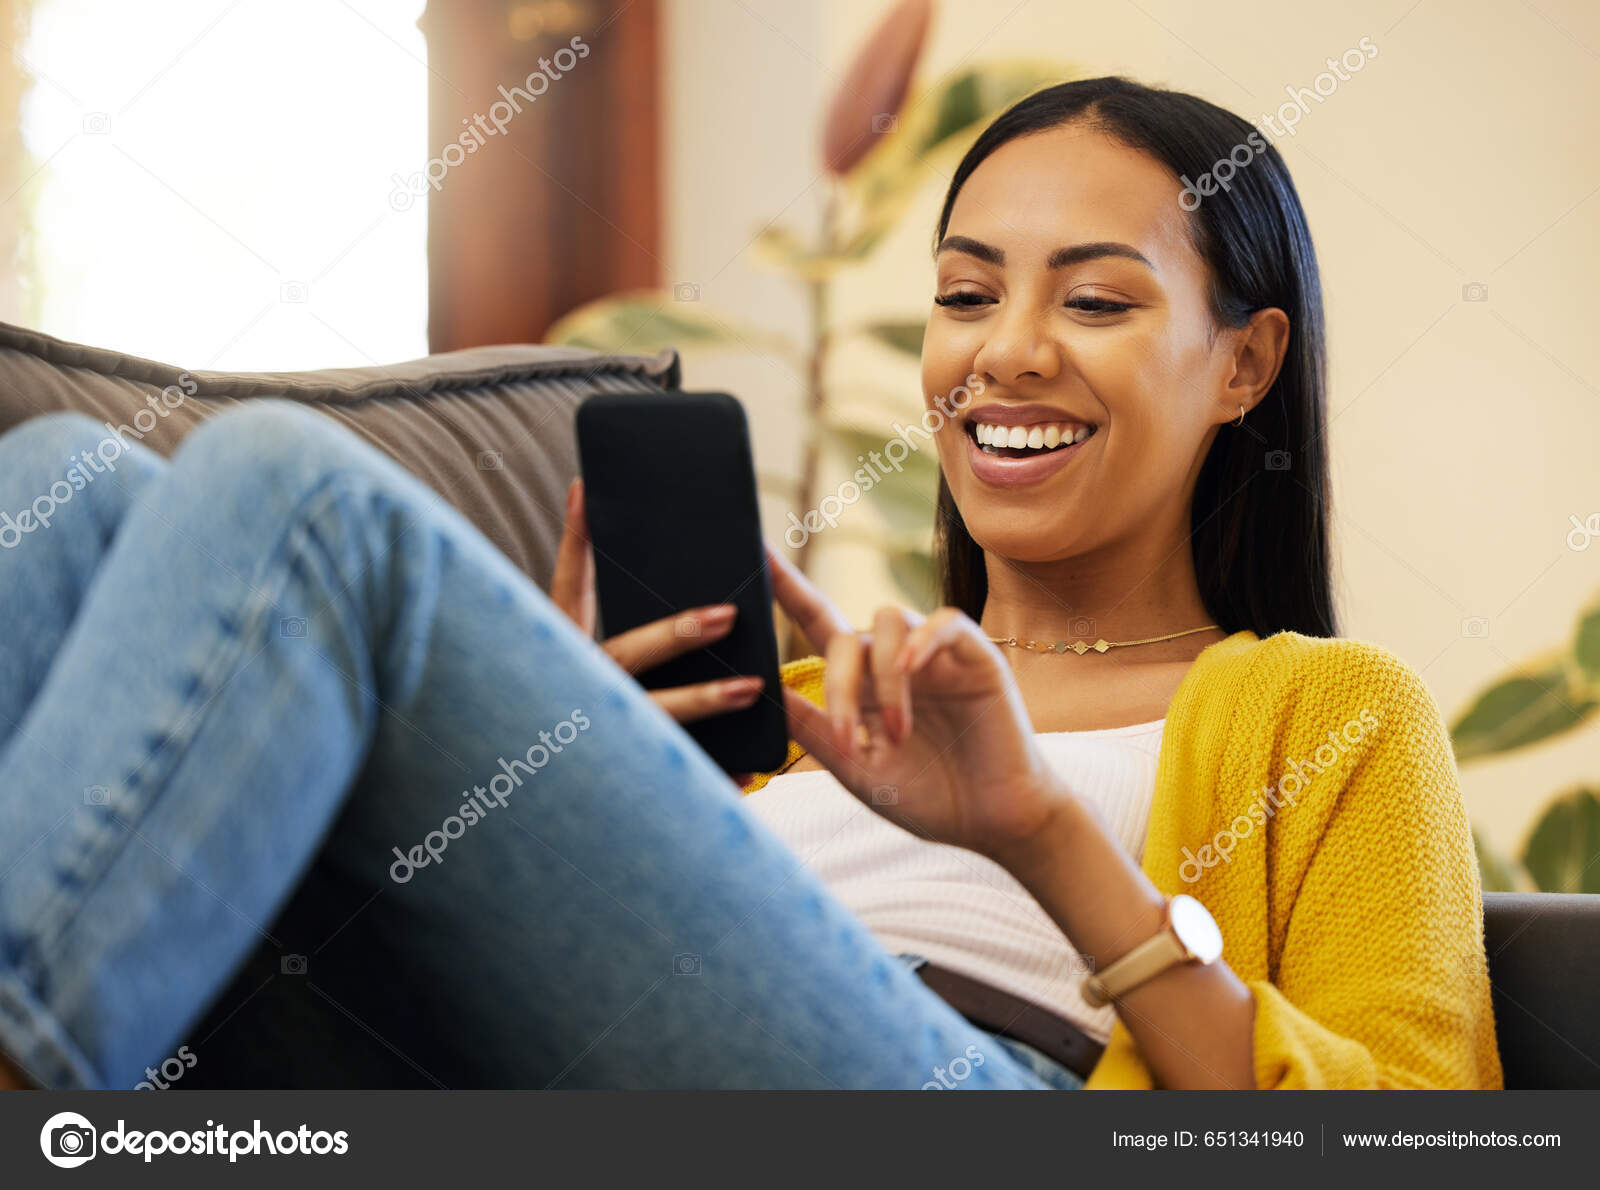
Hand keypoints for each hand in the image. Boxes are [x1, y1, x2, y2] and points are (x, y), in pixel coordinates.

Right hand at [551, 480, 767, 756]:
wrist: (518, 817)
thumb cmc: (553, 721)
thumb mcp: (570, 664)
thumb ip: (604, 621)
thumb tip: (625, 543)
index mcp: (556, 654)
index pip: (566, 591)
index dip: (574, 542)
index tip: (584, 489)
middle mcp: (571, 691)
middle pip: (626, 654)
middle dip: (676, 633)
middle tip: (727, 613)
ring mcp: (591, 738)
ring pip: (654, 716)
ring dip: (703, 700)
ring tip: (752, 686)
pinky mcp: (613, 782)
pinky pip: (668, 777)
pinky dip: (709, 775)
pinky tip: (746, 774)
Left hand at [766, 544, 1072, 862]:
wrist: (992, 821)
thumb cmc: (927, 797)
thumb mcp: (855, 767)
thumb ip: (811, 727)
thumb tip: (756, 688)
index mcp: (860, 683)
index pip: (815, 621)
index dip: (786, 585)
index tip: (751, 547)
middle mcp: (892, 659)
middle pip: (844, 633)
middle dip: (838, 684)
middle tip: (850, 742)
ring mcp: (933, 654)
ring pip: (889, 620)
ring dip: (882, 678)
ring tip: (897, 733)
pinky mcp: (974, 655)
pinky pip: (942, 622)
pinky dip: (921, 641)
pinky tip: (911, 670)